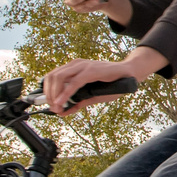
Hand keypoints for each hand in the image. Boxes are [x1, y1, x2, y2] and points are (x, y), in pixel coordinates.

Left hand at [42, 49, 162, 114]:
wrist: (129, 75)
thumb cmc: (112, 83)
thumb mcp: (91, 95)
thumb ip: (78, 102)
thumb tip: (63, 112)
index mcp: (74, 68)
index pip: (52, 77)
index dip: (47, 92)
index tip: (50, 105)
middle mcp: (76, 64)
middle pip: (52, 77)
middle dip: (48, 95)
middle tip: (53, 108)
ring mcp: (83, 66)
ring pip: (58, 78)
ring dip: (54, 95)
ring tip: (57, 107)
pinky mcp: (91, 70)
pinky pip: (74, 82)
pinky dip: (65, 94)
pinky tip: (62, 103)